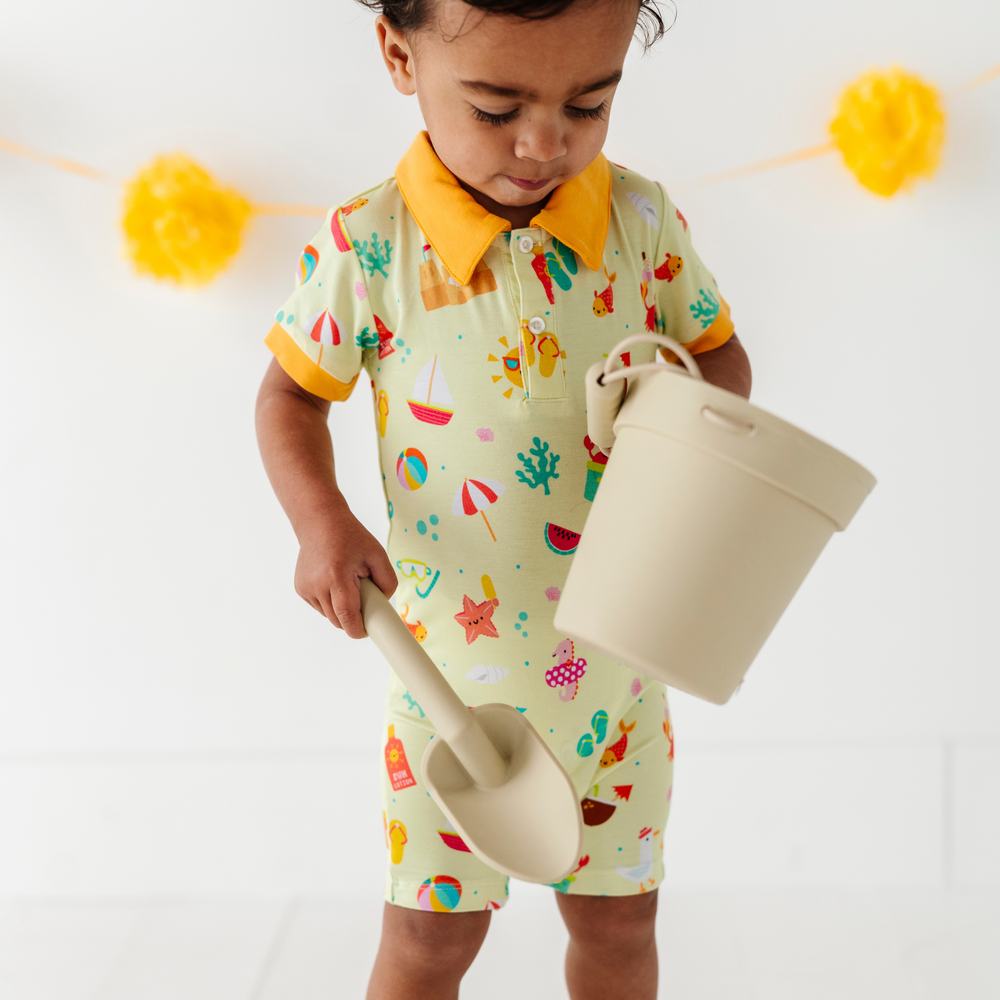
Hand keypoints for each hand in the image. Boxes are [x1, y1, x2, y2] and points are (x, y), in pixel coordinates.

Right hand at [294, 498, 396, 638]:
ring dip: (341, 610)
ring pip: (328, 615)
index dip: (357, 630)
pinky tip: (334, 582)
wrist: (320, 523)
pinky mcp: (300, 589)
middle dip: (352, 618)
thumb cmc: (350, 537)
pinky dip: (330, 602)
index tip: (366, 632)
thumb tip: (384, 603)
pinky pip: (320, 606)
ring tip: (348, 585)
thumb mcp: (377, 554)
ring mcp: (306, 588)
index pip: (346, 617)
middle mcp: (317, 586)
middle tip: (364, 600)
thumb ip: (388, 581)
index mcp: (337, 578)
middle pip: (338, 620)